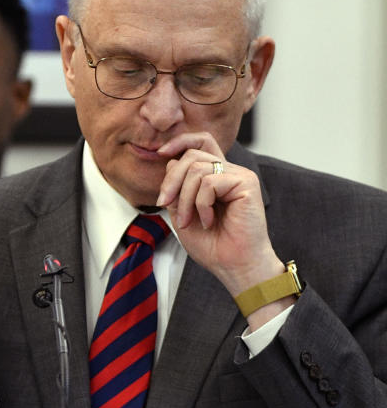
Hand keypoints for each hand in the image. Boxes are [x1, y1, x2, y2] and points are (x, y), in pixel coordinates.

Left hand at [154, 130, 283, 300]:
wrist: (234, 266)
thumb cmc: (212, 245)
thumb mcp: (182, 211)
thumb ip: (176, 186)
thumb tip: (171, 161)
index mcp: (216, 175)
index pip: (200, 142)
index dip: (179, 142)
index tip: (160, 153)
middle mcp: (229, 171)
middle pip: (192, 155)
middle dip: (171, 180)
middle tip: (164, 203)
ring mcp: (239, 175)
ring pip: (197, 169)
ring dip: (185, 198)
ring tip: (189, 221)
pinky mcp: (247, 183)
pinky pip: (210, 182)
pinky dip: (201, 204)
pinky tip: (208, 221)